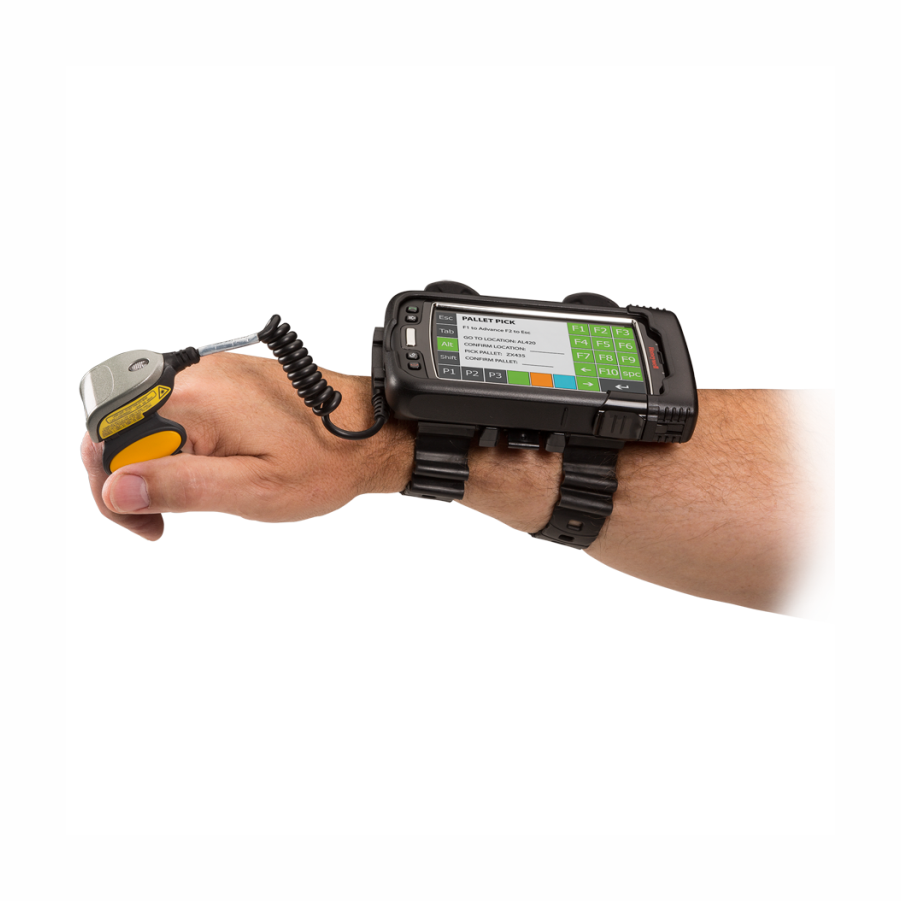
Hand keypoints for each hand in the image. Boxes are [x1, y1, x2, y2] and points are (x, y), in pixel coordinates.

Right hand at [80, 352, 414, 539]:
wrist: (368, 434)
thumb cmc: (323, 463)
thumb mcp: (251, 490)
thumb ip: (179, 486)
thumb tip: (115, 488)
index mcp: (194, 400)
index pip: (106, 441)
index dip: (112, 490)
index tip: (148, 522)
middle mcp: (195, 375)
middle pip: (120, 426)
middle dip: (129, 476)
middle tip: (163, 516)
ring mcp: (211, 372)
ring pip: (147, 419)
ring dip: (155, 462)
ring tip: (195, 494)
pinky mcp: (225, 378)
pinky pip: (178, 410)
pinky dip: (180, 444)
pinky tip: (210, 467)